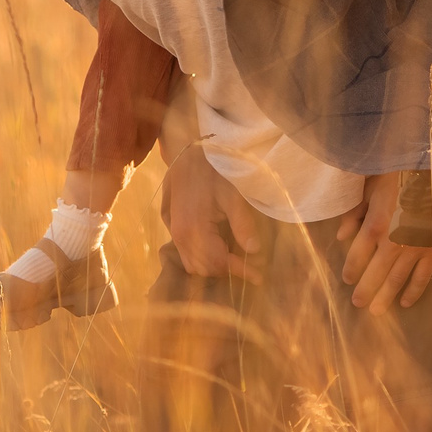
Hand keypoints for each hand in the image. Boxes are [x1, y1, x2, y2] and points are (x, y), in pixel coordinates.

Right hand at [160, 142, 262, 282]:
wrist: (186, 154)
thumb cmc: (212, 172)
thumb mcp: (232, 196)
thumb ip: (243, 225)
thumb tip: (254, 251)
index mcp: (195, 230)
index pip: (219, 263)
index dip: (241, 271)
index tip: (259, 276)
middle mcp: (180, 236)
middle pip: (205, 269)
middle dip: (228, 271)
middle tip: (250, 266)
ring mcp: (174, 233)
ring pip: (193, 266)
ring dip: (213, 267)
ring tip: (234, 259)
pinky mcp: (172, 228)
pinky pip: (186, 255)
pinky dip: (202, 259)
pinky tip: (218, 250)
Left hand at [336, 171, 431, 310]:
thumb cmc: (402, 175)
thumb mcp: (373, 188)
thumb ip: (355, 213)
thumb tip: (341, 235)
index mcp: (376, 224)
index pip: (358, 254)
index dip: (351, 268)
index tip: (346, 279)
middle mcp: (394, 241)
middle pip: (376, 272)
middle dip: (365, 290)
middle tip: (358, 303)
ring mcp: (416, 248)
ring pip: (398, 279)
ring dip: (386, 296)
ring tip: (376, 311)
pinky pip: (423, 276)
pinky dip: (414, 290)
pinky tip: (405, 302)